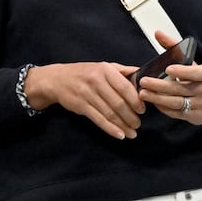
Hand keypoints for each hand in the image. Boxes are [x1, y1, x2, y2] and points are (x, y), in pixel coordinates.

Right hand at [24, 62, 143, 138]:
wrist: (57, 79)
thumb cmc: (85, 72)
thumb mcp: (104, 66)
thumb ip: (123, 71)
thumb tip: (143, 73)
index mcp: (106, 70)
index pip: (125, 87)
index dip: (135, 100)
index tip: (143, 109)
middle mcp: (97, 82)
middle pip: (118, 103)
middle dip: (131, 116)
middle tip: (138, 124)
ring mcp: (88, 95)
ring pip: (109, 113)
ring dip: (123, 125)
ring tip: (132, 132)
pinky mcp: (81, 106)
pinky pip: (98, 119)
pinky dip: (110, 129)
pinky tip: (119, 134)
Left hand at [138, 30, 201, 129]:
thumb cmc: (199, 79)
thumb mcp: (193, 63)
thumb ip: (174, 47)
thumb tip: (158, 33)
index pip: (196, 73)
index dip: (183, 71)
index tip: (168, 69)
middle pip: (180, 89)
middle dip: (160, 86)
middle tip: (144, 81)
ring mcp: (199, 105)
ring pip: (176, 102)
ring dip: (158, 98)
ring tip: (143, 93)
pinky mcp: (192, 117)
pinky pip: (175, 113)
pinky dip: (163, 107)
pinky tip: (153, 102)